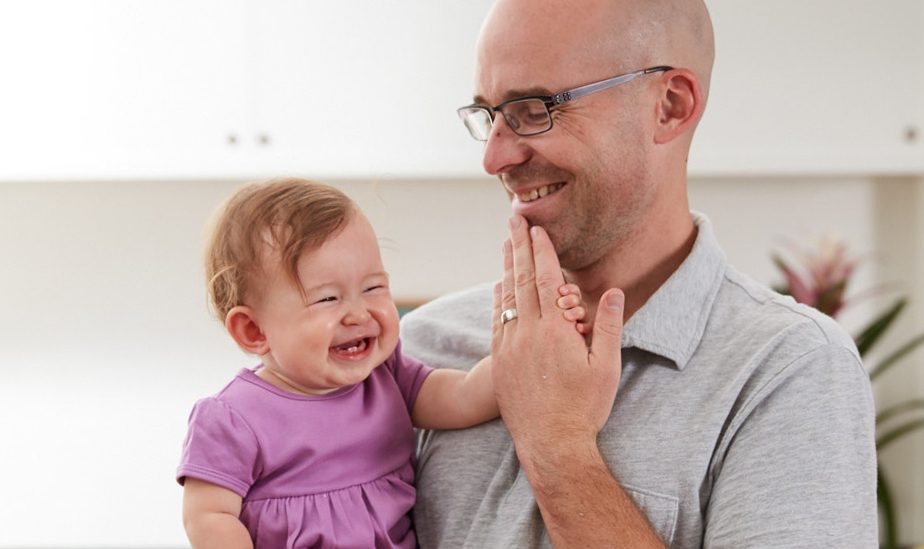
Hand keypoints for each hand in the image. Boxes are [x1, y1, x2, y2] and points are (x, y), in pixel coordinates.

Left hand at [491, 215, 625, 452]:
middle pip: (521, 280)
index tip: (538, 228)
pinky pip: (497, 320)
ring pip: (505, 297)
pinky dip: (499, 298)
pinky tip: (499, 286)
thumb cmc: (584, 408)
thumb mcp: (606, 368)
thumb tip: (613, 290)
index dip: (541, 251)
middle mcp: (527, 334)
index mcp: (555, 331)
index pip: (546, 279)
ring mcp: (509, 347)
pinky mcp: (500, 361)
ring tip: (506, 243)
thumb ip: (608, 325)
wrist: (550, 444)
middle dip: (518, 246)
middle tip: (514, 219)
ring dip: (506, 267)